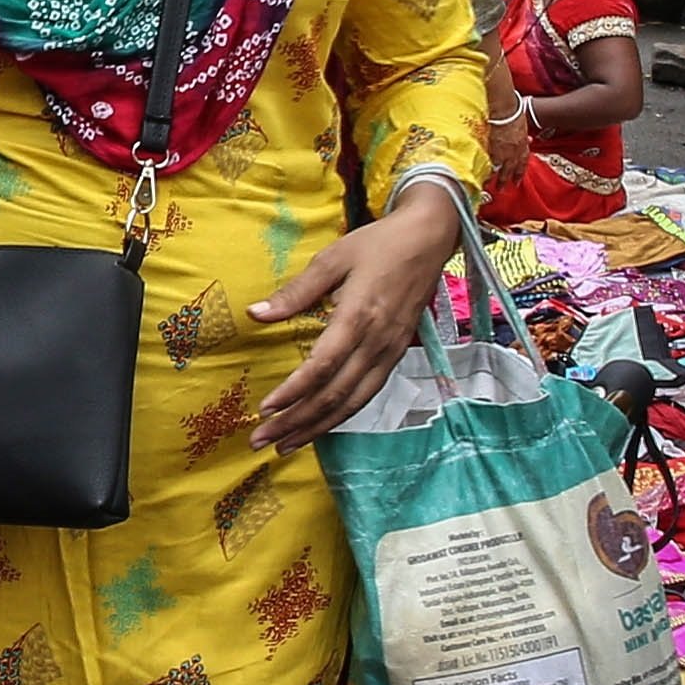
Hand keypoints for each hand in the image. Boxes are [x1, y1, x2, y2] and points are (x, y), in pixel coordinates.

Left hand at [245, 192, 456, 446]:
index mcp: (358, 317)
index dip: (293, 391)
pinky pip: (367, 394)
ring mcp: (390, 352)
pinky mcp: (396, 355)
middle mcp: (376, 342)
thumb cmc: (378, 244)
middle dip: (297, 422)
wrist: (429, 239)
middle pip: (334, 394)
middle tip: (263, 441)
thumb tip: (255, 313)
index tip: (266, 409)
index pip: (321, 366)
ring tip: (286, 445)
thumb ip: (295, 292)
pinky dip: (342, 415)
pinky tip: (321, 425)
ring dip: (318, 427)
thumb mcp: (332, 258)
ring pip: (352, 402)